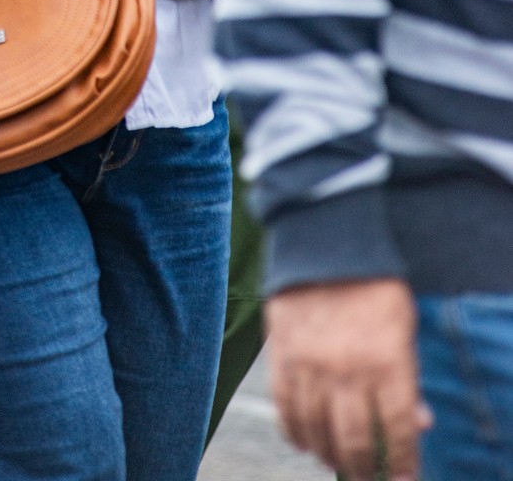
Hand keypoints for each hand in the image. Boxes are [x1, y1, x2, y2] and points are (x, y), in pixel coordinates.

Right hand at [267, 279, 431, 479]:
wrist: (324, 240)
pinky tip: (304, 441)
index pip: (398, 432)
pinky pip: (284, 409)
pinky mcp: (280, 355)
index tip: (403, 480)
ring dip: (328, 456)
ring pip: (316, 433)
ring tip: (336, 462)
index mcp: (387, 362)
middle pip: (355, 442)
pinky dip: (294, 433)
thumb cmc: (373, 287)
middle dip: (364, 471)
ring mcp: (309, 365)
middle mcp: (347, 370)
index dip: (403, 464)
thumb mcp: (405, 330)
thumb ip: (410, 379)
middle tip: (367, 480)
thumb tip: (418, 423)